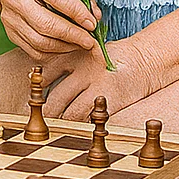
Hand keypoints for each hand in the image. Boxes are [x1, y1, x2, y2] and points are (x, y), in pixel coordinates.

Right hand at [0, 0, 101, 59]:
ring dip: (65, 46)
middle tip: (89, 40)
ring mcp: (10, 18)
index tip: (92, 23)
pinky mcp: (10, 33)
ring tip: (79, 44)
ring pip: (40, 42)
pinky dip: (53, 53)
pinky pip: (34, 51)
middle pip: (46, 24)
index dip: (76, 12)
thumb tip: (95, 17)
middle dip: (72, 35)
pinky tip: (65, 46)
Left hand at [41, 38, 156, 121]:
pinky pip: (91, 119)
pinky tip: (77, 127)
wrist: (145, 60)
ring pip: (71, 112)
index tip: (32, 95)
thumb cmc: (110, 58)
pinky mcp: (112, 102)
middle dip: (47, 111)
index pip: (46, 72)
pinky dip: (82, 125)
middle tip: (40, 119)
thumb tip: (37, 78)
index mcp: (75, 54)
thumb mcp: (84, 51)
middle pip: (56, 96)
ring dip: (62, 122)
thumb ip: (63, 63)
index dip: (36, 86)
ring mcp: (99, 88)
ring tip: (55, 128)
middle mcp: (84, 71)